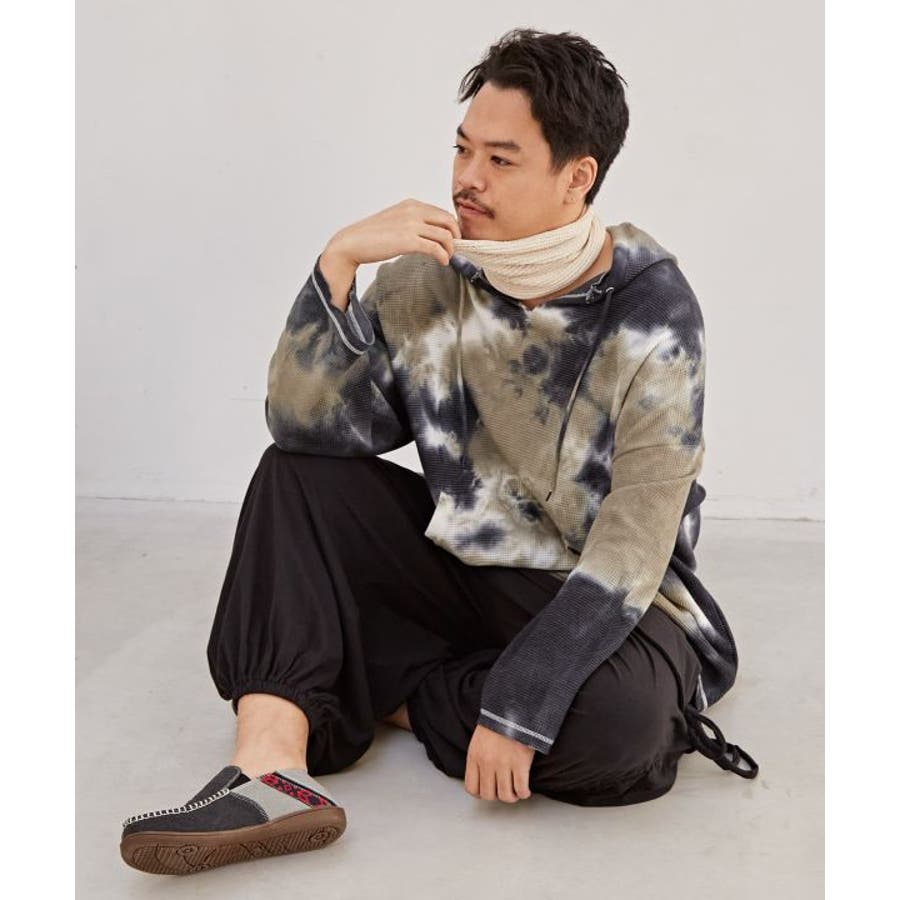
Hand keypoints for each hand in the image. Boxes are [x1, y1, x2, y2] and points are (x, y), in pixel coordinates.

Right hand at [325, 198, 461, 269]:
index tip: (454, 238)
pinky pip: (435, 248)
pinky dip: (443, 256)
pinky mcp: (408, 241)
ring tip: (448, 257)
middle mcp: (413, 211)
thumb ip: (412, 222)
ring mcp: (411, 225)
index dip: (452, 226)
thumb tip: (428, 234)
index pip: (441, 212)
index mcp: (411, 204)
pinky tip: (443, 262)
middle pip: (448, 220)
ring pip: (445, 235)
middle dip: (456, 235)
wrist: (352, 243)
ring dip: (451, 248)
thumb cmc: (371, 235)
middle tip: (456, 248)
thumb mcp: (395, 220)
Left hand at [464, 724, 534, 802]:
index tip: (488, 792)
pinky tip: (525, 790)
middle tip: (504, 790)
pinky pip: (521, 789)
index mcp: (474, 756)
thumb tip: (482, 777)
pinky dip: (524, 793)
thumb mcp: (480, 739)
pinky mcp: (520, 763)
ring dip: (512, 796)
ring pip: (505, 795)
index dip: (481, 794)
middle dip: (497, 796)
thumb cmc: (498, 722)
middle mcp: (487, 763)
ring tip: (516, 792)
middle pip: (489, 794)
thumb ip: (478, 758)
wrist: (514, 707)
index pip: (472, 788)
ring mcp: (503, 764)